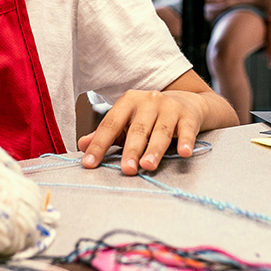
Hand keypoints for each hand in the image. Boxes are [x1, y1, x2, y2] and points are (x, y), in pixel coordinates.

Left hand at [77, 88, 207, 174]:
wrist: (187, 101)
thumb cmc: (151, 116)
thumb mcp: (127, 121)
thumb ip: (107, 133)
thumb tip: (82, 144)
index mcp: (128, 102)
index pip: (110, 125)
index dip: (99, 144)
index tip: (89, 163)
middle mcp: (148, 101)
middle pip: (137, 129)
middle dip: (130, 150)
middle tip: (126, 169)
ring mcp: (169, 108)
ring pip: (160, 132)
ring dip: (154, 150)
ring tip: (147, 165)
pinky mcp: (188, 116)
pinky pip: (186, 131)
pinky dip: (185, 142)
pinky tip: (184, 153)